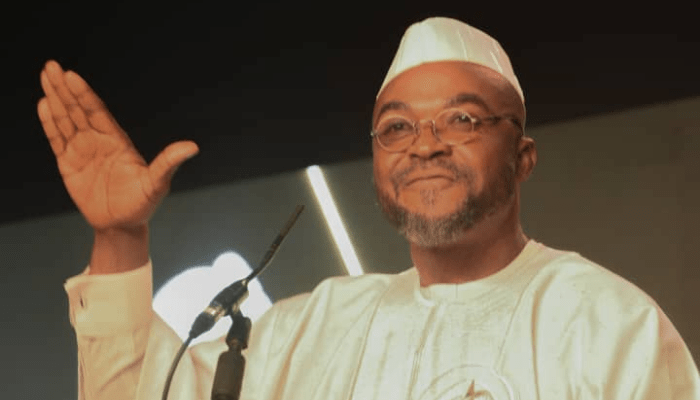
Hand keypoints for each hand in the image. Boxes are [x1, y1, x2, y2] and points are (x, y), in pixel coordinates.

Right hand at [37, 60, 198, 230]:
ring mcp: (83, 150)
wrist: (122, 225)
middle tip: (51, 66)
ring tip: (44, 76)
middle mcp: (99, 140)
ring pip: (66, 120)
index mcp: (117, 140)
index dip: (84, 94)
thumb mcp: (157, 183)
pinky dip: (49, 123)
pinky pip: (57, 139)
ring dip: (54, 100)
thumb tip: (193, 147)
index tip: (72, 76)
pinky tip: (43, 104)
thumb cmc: (143, 204)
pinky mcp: (69, 164)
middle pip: (78, 110)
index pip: (97, 112)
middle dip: (65, 89)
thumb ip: (169, 163)